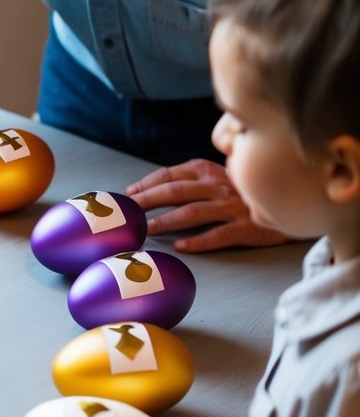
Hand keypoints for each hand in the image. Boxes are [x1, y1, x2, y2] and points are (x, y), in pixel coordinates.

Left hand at [125, 159, 288, 252]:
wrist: (290, 201)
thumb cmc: (246, 191)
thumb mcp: (220, 176)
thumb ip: (192, 180)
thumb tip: (152, 189)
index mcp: (210, 170)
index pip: (171, 175)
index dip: (147, 184)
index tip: (129, 194)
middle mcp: (219, 185)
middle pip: (175, 192)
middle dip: (147, 201)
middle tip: (127, 213)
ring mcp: (233, 206)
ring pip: (192, 212)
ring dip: (165, 221)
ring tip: (145, 230)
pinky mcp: (248, 227)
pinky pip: (219, 234)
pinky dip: (199, 240)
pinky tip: (181, 246)